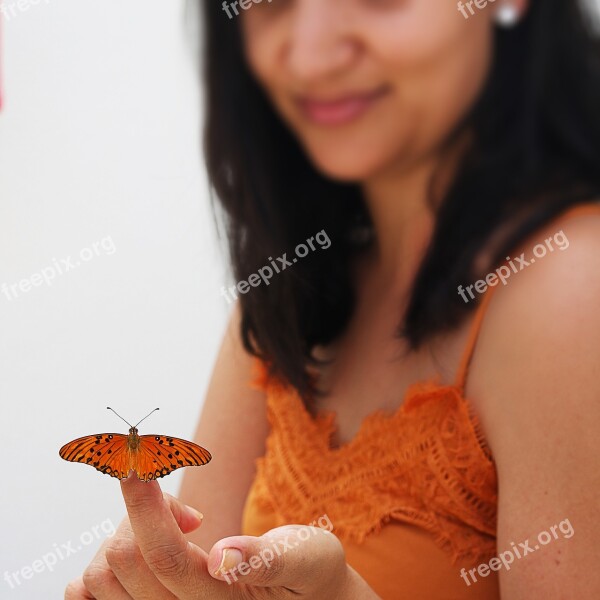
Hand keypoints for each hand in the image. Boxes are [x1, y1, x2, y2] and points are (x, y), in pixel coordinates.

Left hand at [65, 472, 376, 598]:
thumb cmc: (311, 574)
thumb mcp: (308, 558)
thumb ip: (268, 558)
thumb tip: (223, 557)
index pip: (163, 555)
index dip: (144, 501)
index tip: (136, 457)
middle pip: (123, 560)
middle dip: (145, 512)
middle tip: (191, 510)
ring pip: (100, 576)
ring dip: (126, 533)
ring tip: (173, 526)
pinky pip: (95, 592)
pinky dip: (103, 561)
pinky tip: (138, 542)